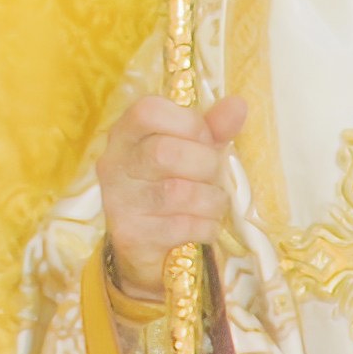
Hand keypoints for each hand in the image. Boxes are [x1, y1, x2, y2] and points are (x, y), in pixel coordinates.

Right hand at [96, 92, 243, 297]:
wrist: (147, 248)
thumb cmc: (173, 185)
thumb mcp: (193, 150)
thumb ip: (213, 128)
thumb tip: (238, 105)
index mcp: (126, 133)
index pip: (148, 110)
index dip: (189, 122)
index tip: (207, 138)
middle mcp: (114, 164)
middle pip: (165, 152)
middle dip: (206, 164)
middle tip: (215, 176)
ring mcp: (119, 201)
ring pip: (178, 192)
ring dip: (211, 199)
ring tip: (214, 202)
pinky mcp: (131, 236)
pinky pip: (183, 226)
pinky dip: (206, 226)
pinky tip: (204, 225)